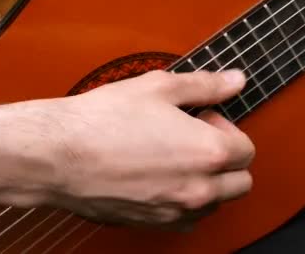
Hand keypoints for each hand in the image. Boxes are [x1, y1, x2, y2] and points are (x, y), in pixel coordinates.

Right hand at [46, 69, 253, 230]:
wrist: (57, 156)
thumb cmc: (104, 120)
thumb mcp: (162, 87)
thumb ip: (207, 86)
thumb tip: (235, 81)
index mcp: (209, 152)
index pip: (247, 150)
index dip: (227, 129)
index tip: (204, 120)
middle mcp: (200, 188)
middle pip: (241, 182)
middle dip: (227, 160)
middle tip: (196, 139)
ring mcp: (177, 210)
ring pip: (217, 203)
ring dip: (210, 182)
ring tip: (176, 158)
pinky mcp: (154, 224)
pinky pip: (188, 219)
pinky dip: (186, 202)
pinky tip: (162, 179)